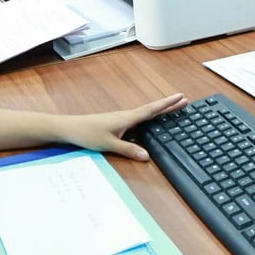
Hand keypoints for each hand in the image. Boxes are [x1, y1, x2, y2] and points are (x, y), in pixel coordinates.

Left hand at [58, 94, 187, 160]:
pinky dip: (149, 117)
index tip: (181, 97)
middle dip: (168, 105)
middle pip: (152, 109)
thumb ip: (128, 150)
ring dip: (159, 110)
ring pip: (145, 113)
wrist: (70, 128)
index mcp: (127, 118)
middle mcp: (127, 116)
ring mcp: (122, 118)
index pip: (152, 110)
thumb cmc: (88, 134)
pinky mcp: (117, 123)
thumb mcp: (109, 144)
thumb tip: (147, 156)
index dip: (167, 104)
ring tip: (172, 108)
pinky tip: (150, 121)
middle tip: (184, 101)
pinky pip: (138, 119)